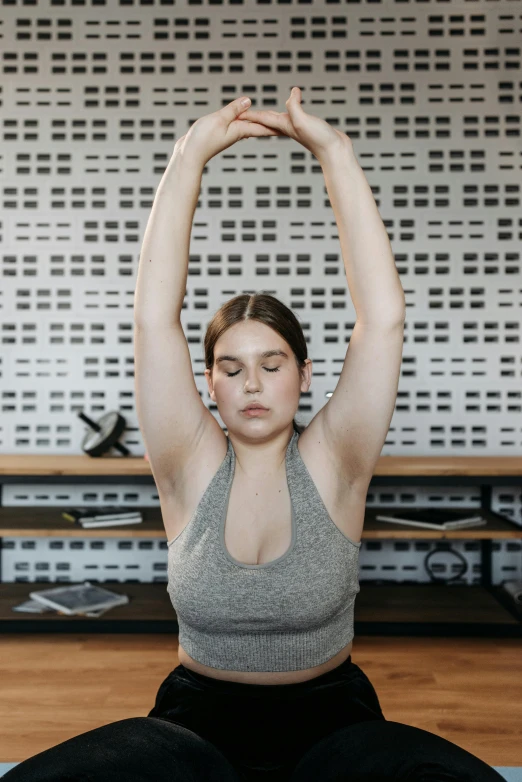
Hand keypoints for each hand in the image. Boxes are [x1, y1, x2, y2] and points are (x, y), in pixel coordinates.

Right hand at [173, 96, 284, 168]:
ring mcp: (228, 135)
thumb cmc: (202, 140)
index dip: (277, 124)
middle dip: (272, 124)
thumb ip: (233, 110)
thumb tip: (249, 101)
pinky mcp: (219, 134)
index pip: (263, 126)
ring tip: (269, 122)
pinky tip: (243, 122)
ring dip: (259, 123)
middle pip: (258, 127)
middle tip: (285, 123)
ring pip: (248, 126)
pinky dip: (243, 122)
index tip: (291, 125)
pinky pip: (236, 126)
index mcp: (240, 130)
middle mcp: (237, 134)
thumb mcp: (219, 120)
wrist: (189, 155)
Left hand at [236, 87, 350, 163]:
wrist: (335, 151)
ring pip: (276, 120)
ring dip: (265, 117)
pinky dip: (286, 113)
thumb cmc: (319, 139)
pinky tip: (289, 112)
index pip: (261, 118)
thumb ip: (295, 107)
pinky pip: (291, 117)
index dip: (247, 114)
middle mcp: (287, 127)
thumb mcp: (303, 120)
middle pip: (265, 120)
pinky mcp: (306, 127)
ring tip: (257, 114)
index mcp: (283, 125)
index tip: (233, 113)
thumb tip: (293, 92)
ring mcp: (296, 128)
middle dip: (252, 117)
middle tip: (239, 114)